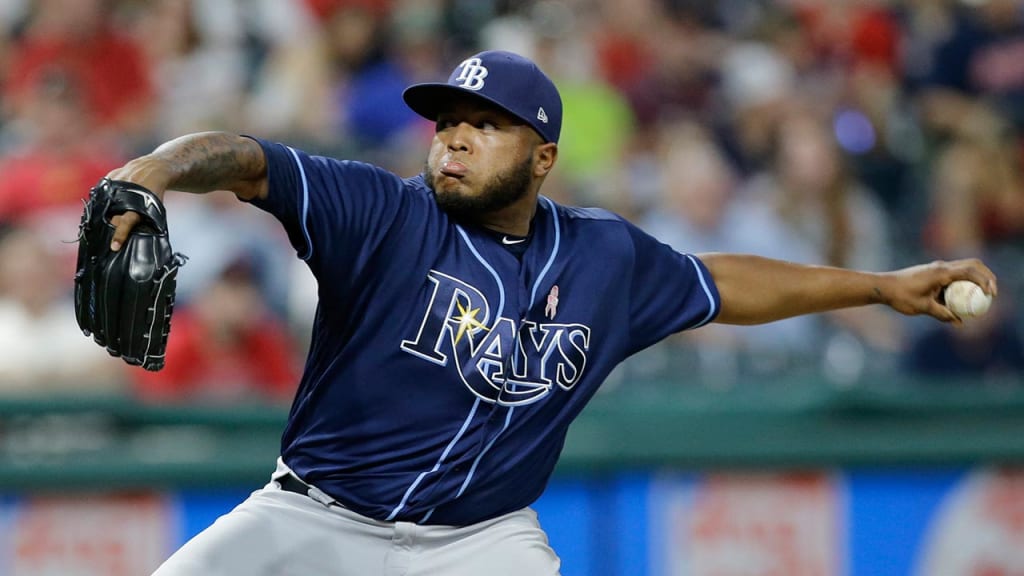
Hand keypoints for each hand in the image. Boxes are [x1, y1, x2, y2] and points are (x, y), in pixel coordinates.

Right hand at [105, 157, 171, 250]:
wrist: (153, 168)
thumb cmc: (154, 193)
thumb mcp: (154, 208)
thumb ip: (147, 220)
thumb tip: (140, 239)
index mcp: (137, 206)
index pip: (126, 223)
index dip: (119, 235)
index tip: (113, 246)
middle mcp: (124, 194)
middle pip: (110, 215)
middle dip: (107, 225)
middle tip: (107, 231)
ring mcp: (115, 184)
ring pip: (103, 203)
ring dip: (103, 211)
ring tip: (105, 215)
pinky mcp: (110, 177)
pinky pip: (102, 192)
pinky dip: (103, 197)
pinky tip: (107, 199)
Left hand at [879, 258, 997, 325]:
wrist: (883, 286)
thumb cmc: (900, 296)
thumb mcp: (922, 307)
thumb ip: (942, 314)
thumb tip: (959, 322)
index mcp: (940, 272)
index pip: (970, 271)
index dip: (984, 280)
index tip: (991, 294)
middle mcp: (941, 266)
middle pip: (973, 264)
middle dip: (987, 276)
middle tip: (993, 292)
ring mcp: (938, 268)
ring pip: (965, 267)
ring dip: (977, 278)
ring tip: (984, 294)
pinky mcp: (935, 272)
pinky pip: (955, 275)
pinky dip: (964, 282)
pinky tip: (965, 298)